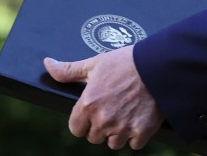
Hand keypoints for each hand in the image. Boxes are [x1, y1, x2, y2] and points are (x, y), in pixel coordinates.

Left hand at [43, 46, 162, 150]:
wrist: (159, 65)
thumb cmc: (126, 62)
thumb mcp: (95, 63)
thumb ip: (69, 70)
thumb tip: (48, 64)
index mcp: (88, 104)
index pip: (76, 129)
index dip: (83, 120)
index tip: (93, 112)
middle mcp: (103, 119)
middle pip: (94, 138)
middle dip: (101, 126)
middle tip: (113, 108)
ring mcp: (123, 128)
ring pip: (113, 143)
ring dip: (118, 133)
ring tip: (126, 113)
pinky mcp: (142, 132)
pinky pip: (134, 145)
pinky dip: (136, 135)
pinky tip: (139, 118)